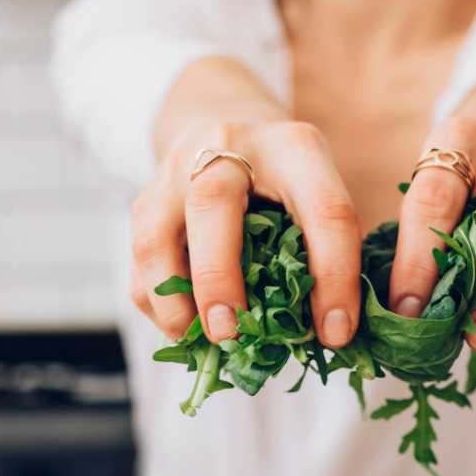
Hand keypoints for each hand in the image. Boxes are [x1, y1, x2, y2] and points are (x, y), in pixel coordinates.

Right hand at [130, 119, 361, 347]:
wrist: (228, 133)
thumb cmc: (287, 186)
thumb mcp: (318, 199)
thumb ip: (323, 255)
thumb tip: (328, 336)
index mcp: (293, 148)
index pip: (324, 209)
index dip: (334, 277)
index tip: (335, 334)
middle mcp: (227, 147)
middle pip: (210, 205)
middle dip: (218, 278)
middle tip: (231, 333)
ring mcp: (175, 174)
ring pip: (155, 240)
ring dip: (176, 302)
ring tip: (205, 342)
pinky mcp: (145, 206)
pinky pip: (140, 268)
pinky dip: (162, 308)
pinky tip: (189, 330)